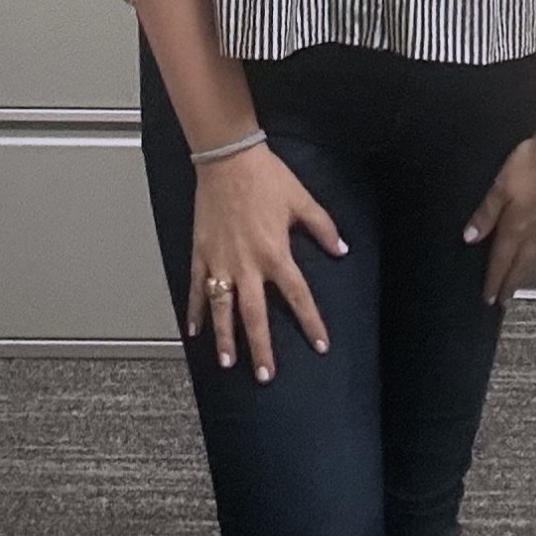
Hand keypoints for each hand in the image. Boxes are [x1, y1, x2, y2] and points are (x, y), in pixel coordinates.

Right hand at [188, 145, 346, 383]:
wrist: (227, 159)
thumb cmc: (265, 177)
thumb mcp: (302, 200)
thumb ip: (322, 228)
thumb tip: (341, 249)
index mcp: (276, 254)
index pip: (298, 297)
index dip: (311, 323)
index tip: (320, 345)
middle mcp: (248, 264)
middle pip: (255, 315)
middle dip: (261, 348)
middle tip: (265, 375)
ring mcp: (221, 261)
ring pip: (222, 308)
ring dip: (225, 336)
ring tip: (227, 361)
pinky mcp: (201, 252)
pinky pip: (197, 286)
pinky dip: (194, 309)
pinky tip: (193, 329)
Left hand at [465, 127, 535, 303]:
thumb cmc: (532, 164)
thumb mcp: (499, 188)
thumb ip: (485, 214)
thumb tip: (470, 237)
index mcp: (516, 226)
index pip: (501, 260)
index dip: (493, 280)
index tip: (489, 297)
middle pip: (521, 263)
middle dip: (510, 282)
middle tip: (504, 299)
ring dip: (525, 268)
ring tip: (519, 278)